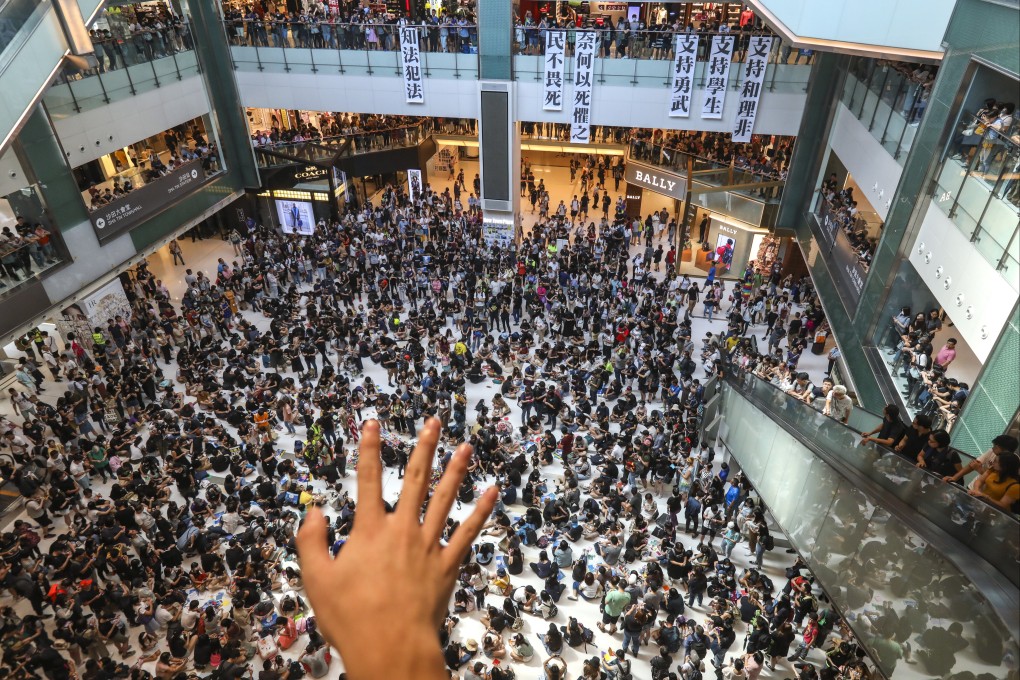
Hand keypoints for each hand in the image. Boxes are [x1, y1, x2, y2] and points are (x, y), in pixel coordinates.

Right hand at [297, 418, 495, 679]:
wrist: (390, 647)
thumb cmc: (351, 618)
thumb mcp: (316, 579)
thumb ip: (310, 541)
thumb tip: (313, 511)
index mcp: (369, 531)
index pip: (367, 480)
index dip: (369, 449)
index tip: (373, 424)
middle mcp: (402, 531)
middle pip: (414, 480)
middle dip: (424, 447)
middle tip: (434, 422)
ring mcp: (428, 546)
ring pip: (445, 499)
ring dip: (455, 470)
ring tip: (465, 447)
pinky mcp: (448, 565)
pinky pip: (468, 532)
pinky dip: (481, 511)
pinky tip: (492, 492)